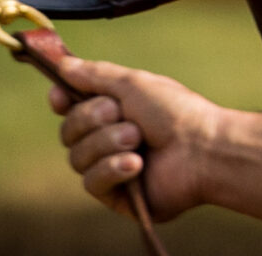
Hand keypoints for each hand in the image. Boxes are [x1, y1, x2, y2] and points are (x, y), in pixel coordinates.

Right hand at [49, 53, 219, 222]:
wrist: (202, 150)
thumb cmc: (174, 112)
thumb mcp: (133, 84)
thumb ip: (95, 75)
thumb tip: (62, 66)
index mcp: (114, 110)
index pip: (71, 107)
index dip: (62, 101)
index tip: (59, 97)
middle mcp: (109, 138)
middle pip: (68, 131)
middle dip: (91, 119)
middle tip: (121, 113)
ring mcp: (111, 168)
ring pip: (77, 157)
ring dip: (107, 143)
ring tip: (138, 139)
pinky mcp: (117, 196)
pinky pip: (92, 183)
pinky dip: (112, 169)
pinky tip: (137, 165)